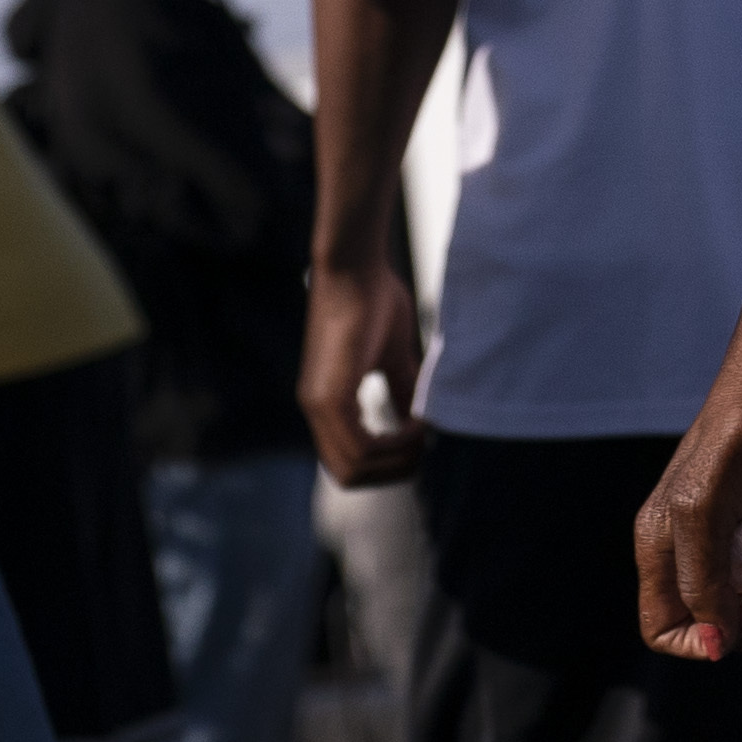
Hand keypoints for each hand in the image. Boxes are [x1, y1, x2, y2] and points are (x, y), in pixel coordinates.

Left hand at [304, 256, 429, 485]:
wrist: (354, 264)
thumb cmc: (373, 298)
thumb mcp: (392, 357)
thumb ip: (401, 390)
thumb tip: (420, 422)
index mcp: (327, 404)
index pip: (349, 465)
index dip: (386, 465)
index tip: (419, 443)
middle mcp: (317, 410)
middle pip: (348, 477)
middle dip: (393, 472)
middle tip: (424, 446)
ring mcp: (319, 405)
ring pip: (353, 469)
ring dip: (397, 459)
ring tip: (422, 431)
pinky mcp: (329, 395)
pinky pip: (360, 445)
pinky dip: (394, 443)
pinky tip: (415, 421)